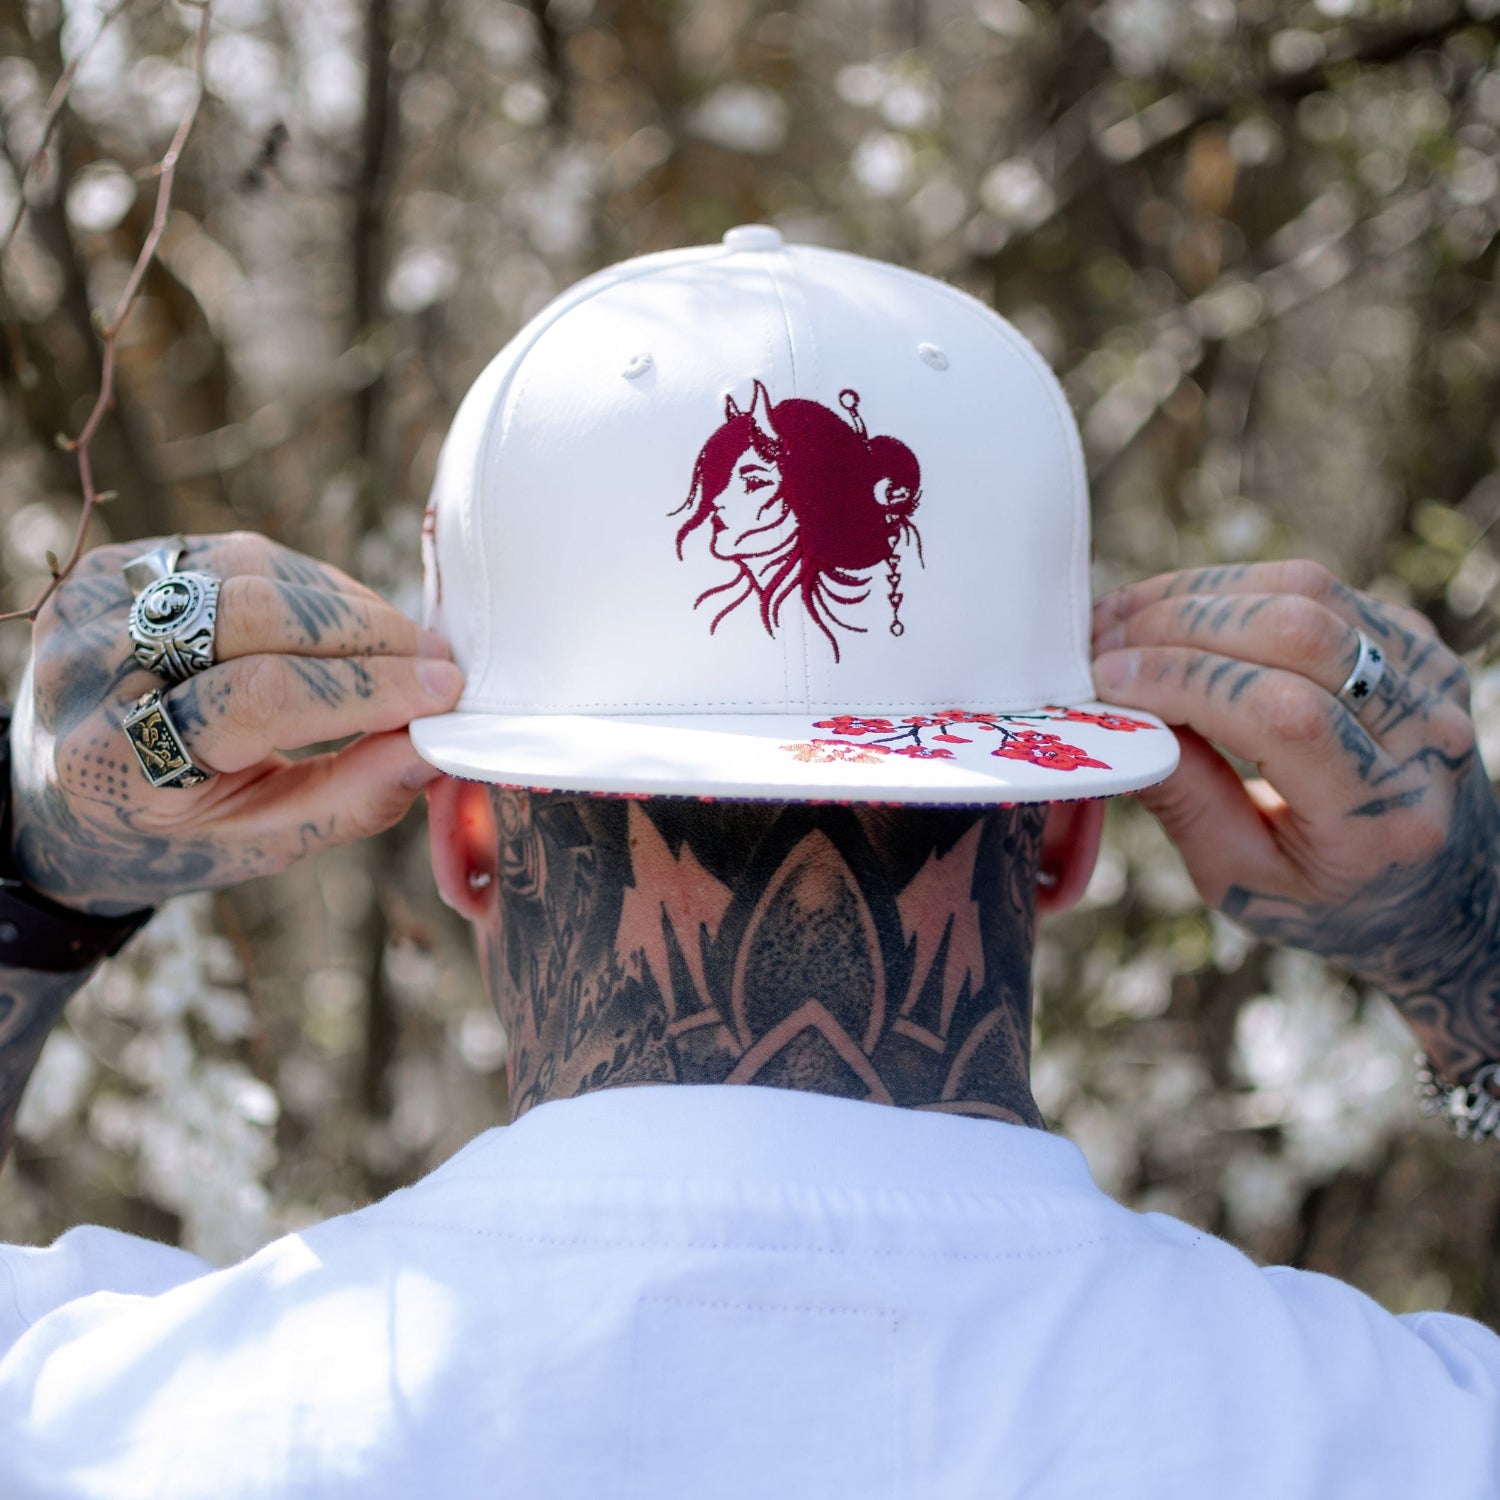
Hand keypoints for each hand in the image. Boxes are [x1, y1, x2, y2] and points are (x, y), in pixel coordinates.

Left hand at [10, 533, 463, 915]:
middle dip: (366, 634)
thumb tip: (441, 748)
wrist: (67, 798)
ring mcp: (90, 607)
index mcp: (111, 762)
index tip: (445, 693)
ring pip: (249, 569)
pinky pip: (235, 553)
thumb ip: (352, 798)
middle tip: (437, 662)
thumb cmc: (175, 833)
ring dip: (347, 606)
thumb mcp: (261, 842)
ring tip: (401, 647)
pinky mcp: (110, 568)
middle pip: (252, 614)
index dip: (365, 688)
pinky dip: (310, 585)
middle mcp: (85, 671)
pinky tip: (346, 624)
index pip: (259, 698)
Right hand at [1091, 559, 1499, 1080]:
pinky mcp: (1415, 640)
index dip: (1183, 682)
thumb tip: (1109, 720)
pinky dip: (1229, 591)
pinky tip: (1172, 617)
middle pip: (1298, 631)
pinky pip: (1315, 588)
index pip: (1281, 714)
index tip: (1104, 682)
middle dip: (1178, 625)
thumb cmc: (1324, 898)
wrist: (1435, 888)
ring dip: (1195, 594)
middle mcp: (1425, 735)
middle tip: (1099, 643)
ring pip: (1306, 591)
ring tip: (1121, 621)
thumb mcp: (1241, 880)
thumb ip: (1184, 802)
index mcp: (1381, 818)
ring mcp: (1430, 676)